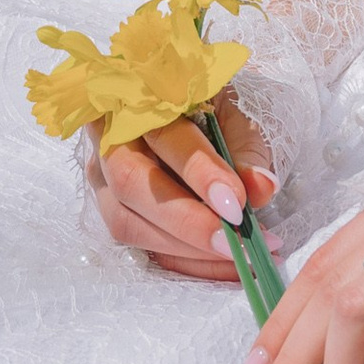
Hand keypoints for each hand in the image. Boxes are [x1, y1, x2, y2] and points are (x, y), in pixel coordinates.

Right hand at [86, 93, 276, 280]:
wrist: (190, 112)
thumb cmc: (214, 107)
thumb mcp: (238, 114)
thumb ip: (247, 149)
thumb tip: (260, 188)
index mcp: (139, 99)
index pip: (163, 135)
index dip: (198, 172)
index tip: (236, 202)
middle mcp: (108, 138)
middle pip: (131, 184)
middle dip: (186, 221)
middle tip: (236, 242)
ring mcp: (102, 178)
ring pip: (127, 222)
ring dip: (187, 248)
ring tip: (241, 256)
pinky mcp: (113, 212)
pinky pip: (141, 246)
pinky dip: (185, 262)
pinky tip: (225, 265)